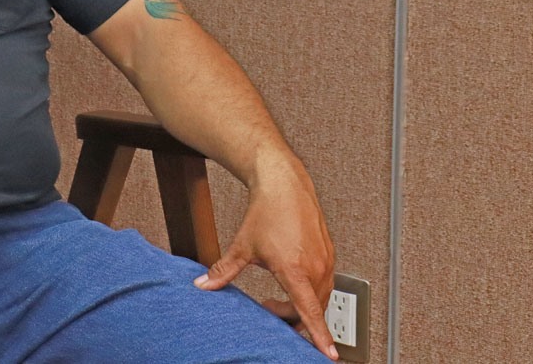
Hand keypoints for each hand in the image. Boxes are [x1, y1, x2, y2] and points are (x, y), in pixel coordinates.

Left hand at [193, 162, 337, 359]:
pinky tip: (293, 282)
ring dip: (302, 304)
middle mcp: (315, 267)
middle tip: (270, 310)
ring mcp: (325, 260)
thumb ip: (223, 271)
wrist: (284, 185)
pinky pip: (325, 282)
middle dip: (292, 317)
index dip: (319, 336)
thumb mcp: (242, 246)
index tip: (328, 355)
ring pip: (320, 297)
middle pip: (312, 309)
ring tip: (279, 299)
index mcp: (295, 270)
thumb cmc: (267, 212)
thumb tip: (203, 286)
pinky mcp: (329, 253)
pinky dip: (311, 290)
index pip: (309, 312)